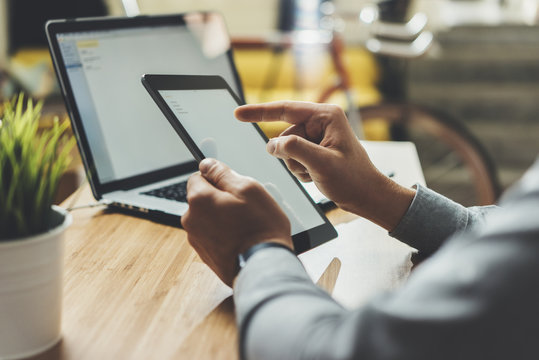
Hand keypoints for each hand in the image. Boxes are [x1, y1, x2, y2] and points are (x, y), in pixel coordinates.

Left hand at [181, 158, 292, 286]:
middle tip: (244, 208)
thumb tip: (206, 164)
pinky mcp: (205, 256)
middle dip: (220, 199)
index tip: (233, 187)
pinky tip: (242, 239)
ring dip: (222, 218)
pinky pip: (212, 236)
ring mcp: (196, 240)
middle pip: (202, 199)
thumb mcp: (248, 188)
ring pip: (208, 218)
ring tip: (245, 226)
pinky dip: (224, 235)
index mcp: (199, 199)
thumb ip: (223, 173)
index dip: (217, 178)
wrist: (263, 267)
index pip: (198, 176)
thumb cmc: (260, 228)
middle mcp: (191, 220)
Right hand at [235, 101, 414, 230]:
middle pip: (285, 134)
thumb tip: (272, 144)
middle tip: (310, 168)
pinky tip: (316, 175)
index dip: (259, 112)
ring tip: (316, 173)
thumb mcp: (322, 164)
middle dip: (291, 155)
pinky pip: (293, 157)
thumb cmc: (354, 179)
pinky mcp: (316, 149)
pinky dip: (300, 169)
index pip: (285, 110)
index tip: (238, 113)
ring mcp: (318, 136)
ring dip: (296, 165)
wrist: (367, 196)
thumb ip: (295, 150)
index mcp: (326, 116)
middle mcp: (321, 122)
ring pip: (287, 148)